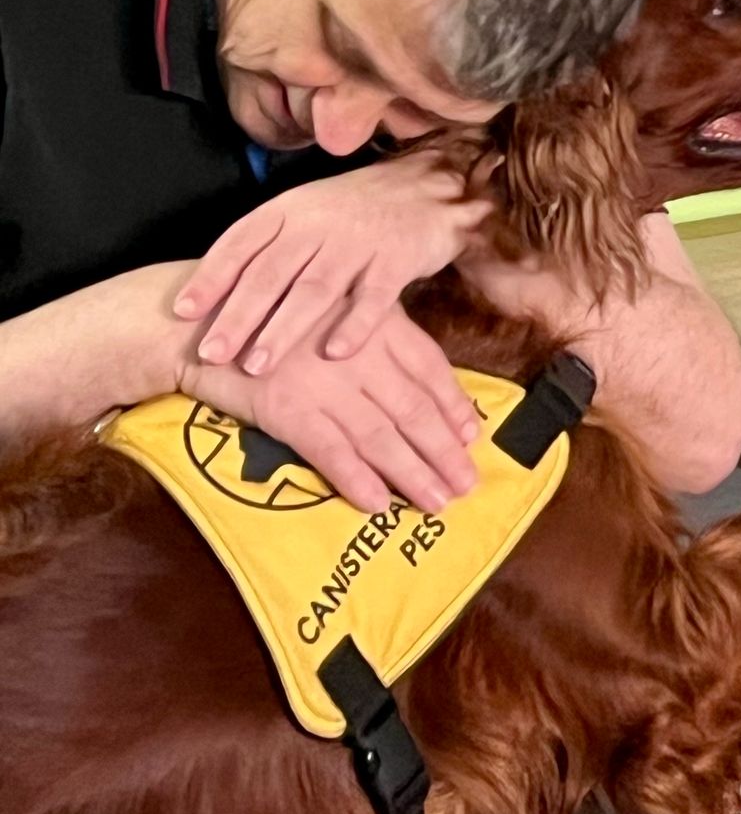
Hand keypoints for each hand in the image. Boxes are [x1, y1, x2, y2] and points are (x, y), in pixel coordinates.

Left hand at [173, 155, 493, 373]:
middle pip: (272, 272)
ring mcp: (358, 240)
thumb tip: (209, 297)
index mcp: (290, 209)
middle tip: (211, 353)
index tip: (183, 312)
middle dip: (239, 314)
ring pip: (315, 287)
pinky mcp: (397, 258)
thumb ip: (264, 251)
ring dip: (284, 327)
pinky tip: (334, 354)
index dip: (211, 275)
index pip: (242, 241)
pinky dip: (354, 325)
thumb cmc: (352, 211)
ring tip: (257, 365)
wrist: (425, 187)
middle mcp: (319, 222)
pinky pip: (374, 296)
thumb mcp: (303, 216)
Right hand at [179, 299, 480, 514]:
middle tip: (467, 483)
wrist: (197, 326)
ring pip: (380, 434)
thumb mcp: (328, 310)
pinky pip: (330, 450)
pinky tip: (378, 502)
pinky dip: (356, 479)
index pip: (428, 365)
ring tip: (437, 503)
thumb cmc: (266, 316)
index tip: (471, 435)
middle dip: (443, 450)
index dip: (453, 403)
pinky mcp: (286, 408)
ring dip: (412, 473)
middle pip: (412, 407)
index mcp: (371, 319)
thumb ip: (371, 335)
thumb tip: (414, 378)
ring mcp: (321, 381)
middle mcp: (354, 350)